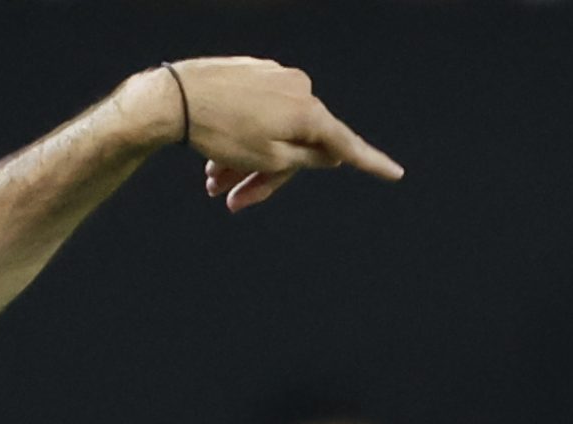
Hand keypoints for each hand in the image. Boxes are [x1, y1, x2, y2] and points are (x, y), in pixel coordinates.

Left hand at [158, 58, 403, 211]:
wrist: (175, 98)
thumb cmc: (222, 131)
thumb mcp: (269, 158)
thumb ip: (305, 159)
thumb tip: (330, 154)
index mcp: (309, 113)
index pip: (345, 145)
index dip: (371, 163)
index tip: (396, 174)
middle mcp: (299, 89)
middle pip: (296, 144)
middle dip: (265, 176)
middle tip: (231, 201)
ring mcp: (275, 78)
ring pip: (269, 131)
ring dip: (245, 163)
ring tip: (212, 183)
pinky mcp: (251, 73)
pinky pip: (254, 114)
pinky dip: (239, 139)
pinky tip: (211, 159)